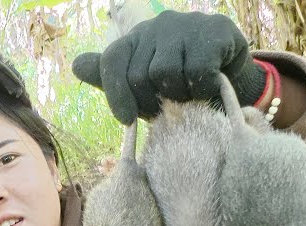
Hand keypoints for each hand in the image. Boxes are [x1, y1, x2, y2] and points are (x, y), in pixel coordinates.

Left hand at [71, 11, 266, 124]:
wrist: (229, 69)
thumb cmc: (179, 81)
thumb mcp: (143, 85)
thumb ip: (113, 79)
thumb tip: (76, 66)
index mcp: (136, 38)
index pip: (112, 60)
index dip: (115, 94)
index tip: (126, 120)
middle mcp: (157, 26)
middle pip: (140, 75)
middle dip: (153, 102)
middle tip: (170, 107)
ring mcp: (185, 24)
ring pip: (166, 73)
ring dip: (179, 96)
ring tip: (190, 95)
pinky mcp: (213, 31)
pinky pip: (197, 71)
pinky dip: (202, 89)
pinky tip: (210, 86)